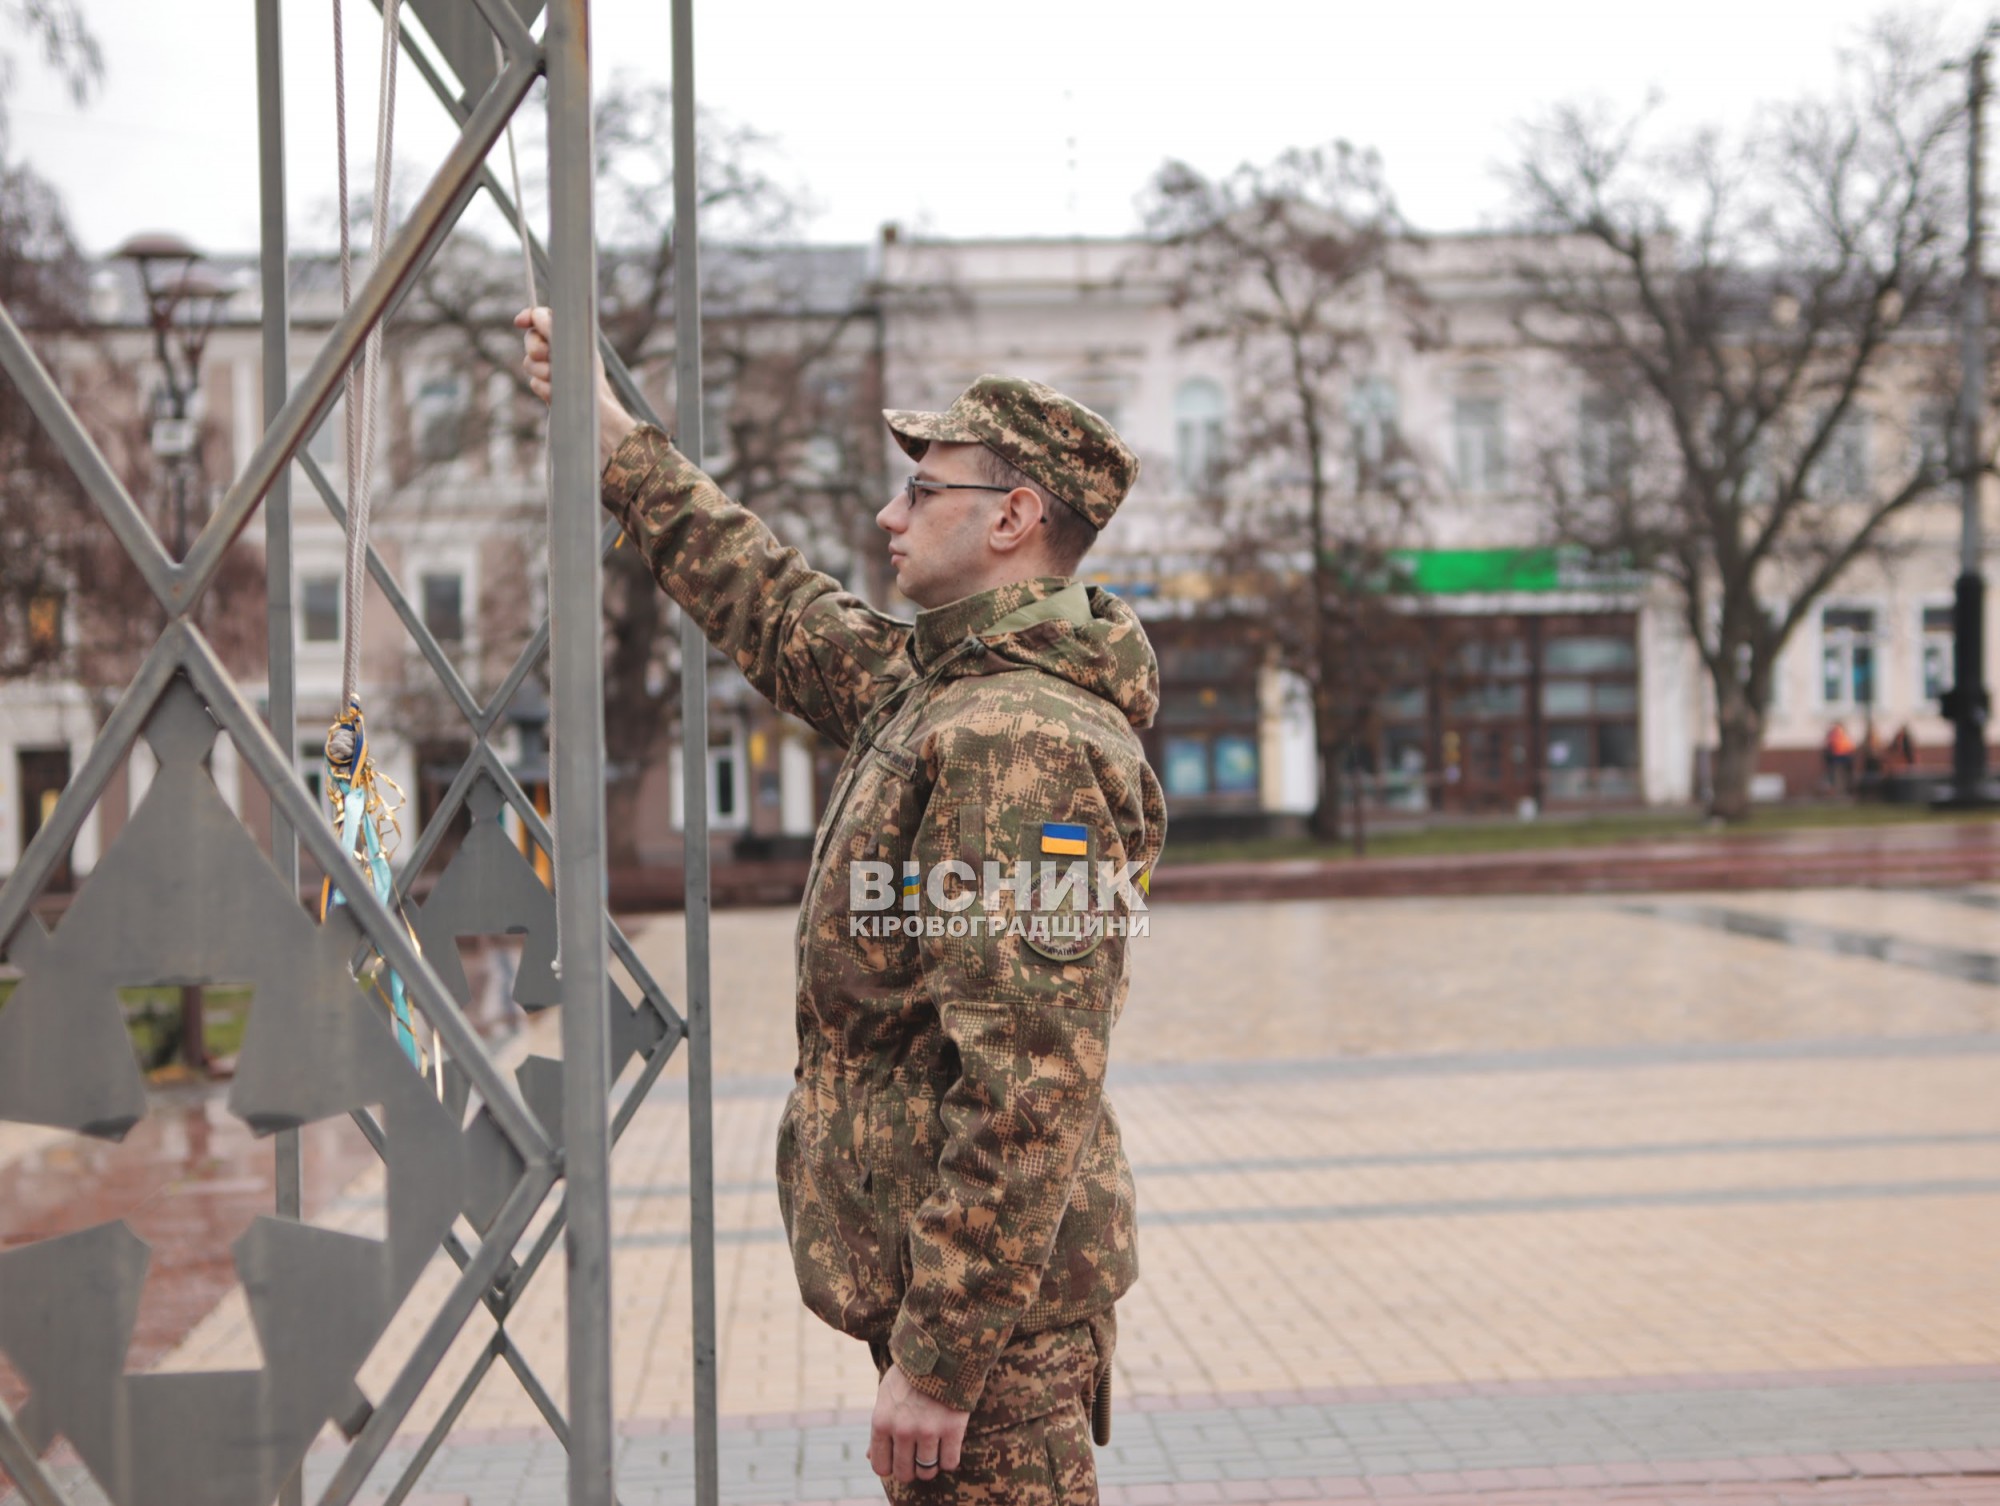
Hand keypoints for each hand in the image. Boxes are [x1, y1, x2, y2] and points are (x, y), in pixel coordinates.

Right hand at [514, 306, 638, 469]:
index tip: (520, 322)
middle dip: (535, 347)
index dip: (530, 317)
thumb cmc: (593, 384)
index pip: (545, 319)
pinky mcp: (549, 390)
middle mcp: (563, 353)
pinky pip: (534, 383)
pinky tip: (557, 394)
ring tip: (558, 381)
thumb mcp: (574, 352)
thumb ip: (554, 330)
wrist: (598, 420)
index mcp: (572, 338)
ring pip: (529, 362)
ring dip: (542, 371)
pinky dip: (544, 388)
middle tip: (547, 356)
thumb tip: (536, 314)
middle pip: (532, 340)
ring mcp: (554, 372)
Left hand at [868, 1363, 968, 1484]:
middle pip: (905, 1472)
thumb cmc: (910, 1374)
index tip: (899, 1459)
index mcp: (881, 1421)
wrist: (941, 1348)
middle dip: (911, 1469)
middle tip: (918, 1457)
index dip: (890, 1467)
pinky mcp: (952, 1428)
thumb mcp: (886, 1396)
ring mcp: (928, 1430)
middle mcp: (902, 1429)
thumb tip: (870, 1457)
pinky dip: (950, 1458)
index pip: (880, 1466)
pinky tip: (949, 1444)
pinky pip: (950, 1462)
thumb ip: (880, 1428)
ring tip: (934, 1450)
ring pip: (928, 1471)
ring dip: (931, 1465)